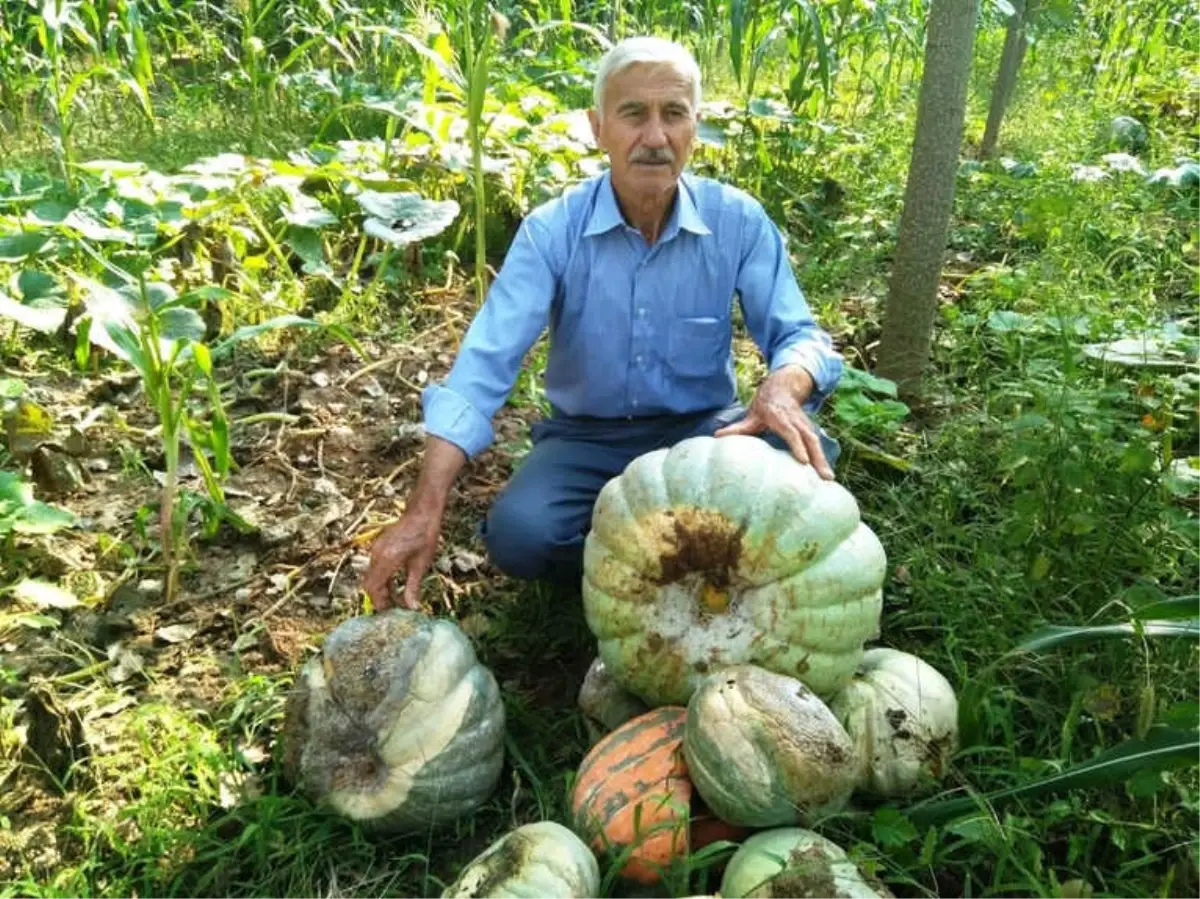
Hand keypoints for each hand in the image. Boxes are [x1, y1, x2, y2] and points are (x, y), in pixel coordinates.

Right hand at [361, 506, 442, 610]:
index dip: (380, 602)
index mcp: (387, 559)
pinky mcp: (379, 546)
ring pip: (371, 576)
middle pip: (369, 583)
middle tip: (394, 608)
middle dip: (379, 597)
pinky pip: (375, 567)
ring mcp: (376, 549)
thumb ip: (413, 586)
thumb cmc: (425, 536)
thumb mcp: (421, 564)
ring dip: (381, 588)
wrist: (422, 512)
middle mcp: (377, 554)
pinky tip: (396, 583)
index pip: (373, 587)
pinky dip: (382, 578)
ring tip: (397, 598)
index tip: (391, 611)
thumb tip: (411, 607)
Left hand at [714, 365, 835, 479]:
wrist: (784, 387)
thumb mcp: (752, 414)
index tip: (804, 461)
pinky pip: (817, 444)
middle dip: (818, 457)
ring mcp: (805, 424)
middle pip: (809, 439)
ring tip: (828, 479)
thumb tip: (717, 435)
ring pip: (816, 442)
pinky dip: (822, 458)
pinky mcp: (810, 429)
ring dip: (823, 460)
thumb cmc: (766, 404)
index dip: (798, 445)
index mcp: (780, 416)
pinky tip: (826, 474)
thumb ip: (738, 427)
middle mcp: (796, 420)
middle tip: (825, 476)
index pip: (791, 432)